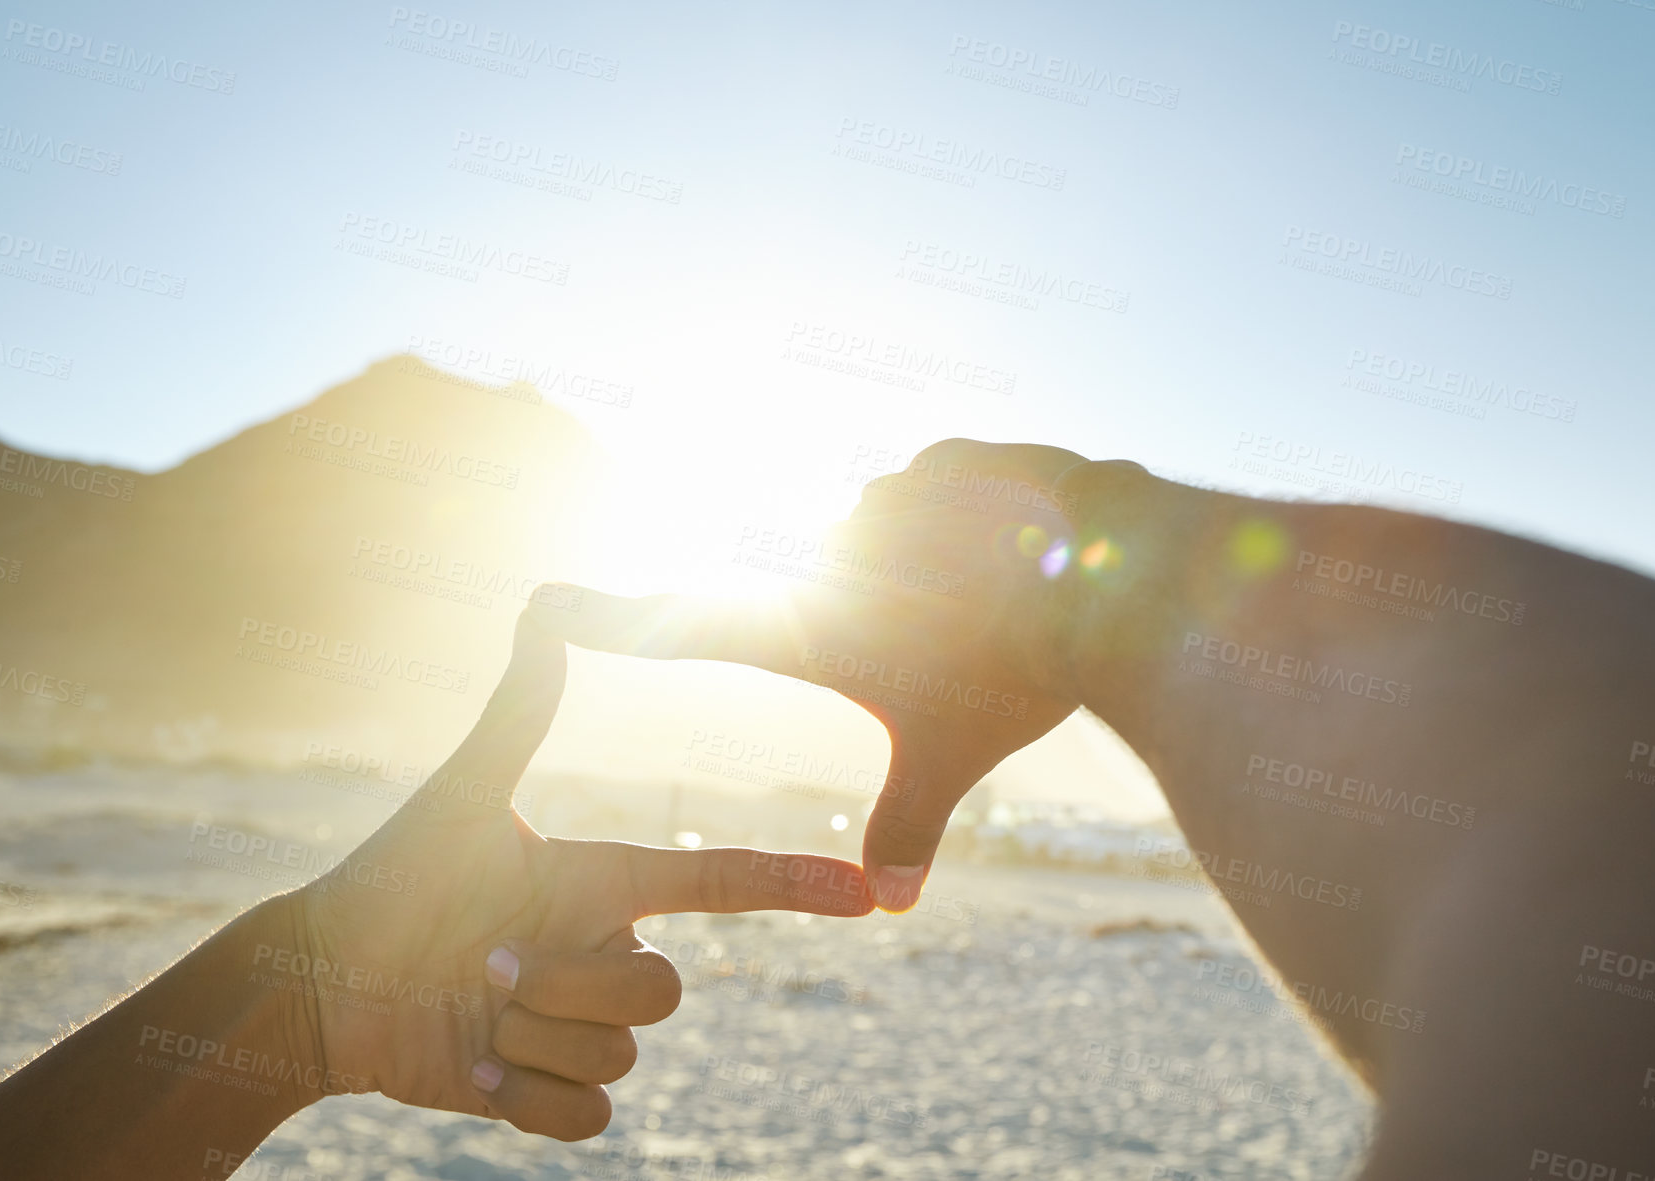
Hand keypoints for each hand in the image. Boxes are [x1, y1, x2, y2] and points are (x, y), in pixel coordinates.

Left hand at [289, 592, 871, 1139]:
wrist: (323, 984)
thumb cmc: (391, 878)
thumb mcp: (461, 796)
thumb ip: (518, 713)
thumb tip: (547, 606)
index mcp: (607, 884)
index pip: (722, 882)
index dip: (794, 886)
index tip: (866, 893)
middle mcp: (608, 952)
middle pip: (663, 990)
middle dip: (565, 981)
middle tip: (482, 964)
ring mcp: (583, 1027)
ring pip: (621, 1054)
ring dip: (529, 1035)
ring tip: (469, 1007)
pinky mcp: (550, 1093)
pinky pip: (588, 1117)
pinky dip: (525, 1099)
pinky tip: (472, 1070)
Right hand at [535, 440, 1090, 911]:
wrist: (1107, 579)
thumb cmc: (1011, 676)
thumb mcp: (949, 757)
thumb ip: (909, 825)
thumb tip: (891, 907)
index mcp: (808, 620)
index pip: (682, 625)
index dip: (609, 618)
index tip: (546, 605)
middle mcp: (829, 546)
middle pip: (822, 589)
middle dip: (879, 623)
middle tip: (947, 646)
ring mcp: (888, 493)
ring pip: (887, 537)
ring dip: (927, 572)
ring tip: (992, 608)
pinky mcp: (947, 459)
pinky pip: (942, 492)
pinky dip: (972, 525)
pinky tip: (1015, 553)